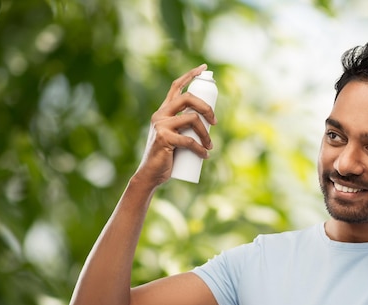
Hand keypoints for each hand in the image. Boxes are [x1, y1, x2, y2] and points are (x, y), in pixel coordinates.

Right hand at [133, 64, 217, 187]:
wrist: (151, 174)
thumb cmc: (167, 156)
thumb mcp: (177, 136)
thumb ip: (186, 127)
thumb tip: (209, 123)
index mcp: (164, 111)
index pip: (176, 86)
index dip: (190, 75)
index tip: (204, 68)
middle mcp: (160, 114)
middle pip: (188, 98)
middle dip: (206, 107)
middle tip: (215, 122)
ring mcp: (161, 125)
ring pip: (192, 119)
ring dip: (206, 134)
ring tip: (210, 146)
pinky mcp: (164, 139)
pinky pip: (189, 140)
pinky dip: (200, 149)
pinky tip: (205, 155)